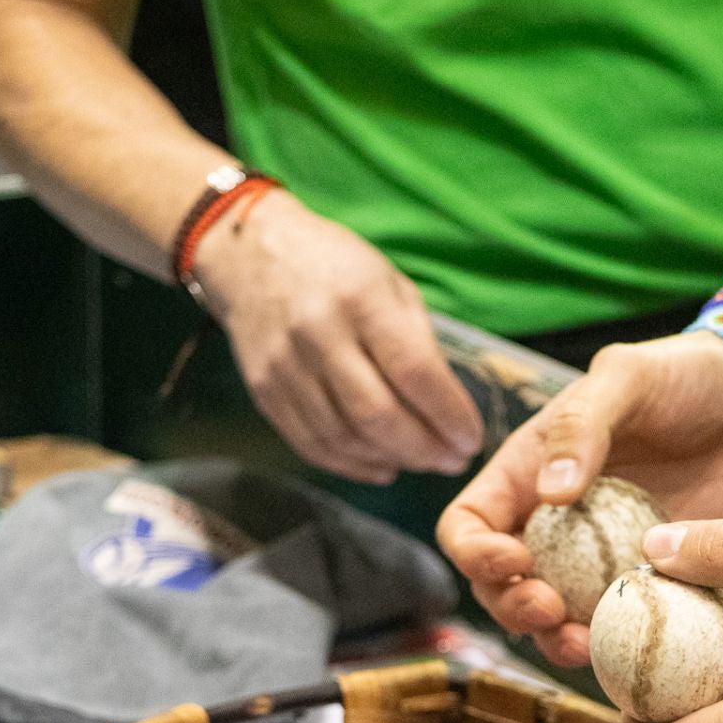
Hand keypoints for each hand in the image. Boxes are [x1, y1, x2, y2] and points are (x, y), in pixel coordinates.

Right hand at [192, 190, 483, 483]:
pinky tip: (383, 466)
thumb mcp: (390, 284)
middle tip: (454, 460)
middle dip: (425, 449)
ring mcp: (285, 368)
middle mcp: (318, 334)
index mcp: (360, 299)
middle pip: (377, 415)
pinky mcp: (265, 392)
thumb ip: (420, 343)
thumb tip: (448, 410)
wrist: (251, 257)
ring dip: (393, 460)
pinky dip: (354, 465)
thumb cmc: (336, 268)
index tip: (472, 437)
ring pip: (344, 437)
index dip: (449, 414)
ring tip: (423, 462)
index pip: (414, 371)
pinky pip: (312, 444)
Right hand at [437, 333, 722, 664]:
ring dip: (556, 642)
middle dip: (512, 608)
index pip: (468, 525)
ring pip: (555, 620)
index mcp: (527, 475)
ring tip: (583, 646)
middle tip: (550, 610)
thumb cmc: (679, 376)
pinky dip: (619, 644)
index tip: (514, 558)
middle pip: (500, 586)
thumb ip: (580, 426)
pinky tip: (635, 646)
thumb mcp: (625, 378)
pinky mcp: (649, 583)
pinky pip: (622, 626)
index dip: (474, 552)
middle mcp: (553, 526)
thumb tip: (551, 491)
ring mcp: (599, 561)